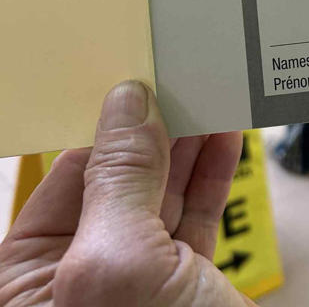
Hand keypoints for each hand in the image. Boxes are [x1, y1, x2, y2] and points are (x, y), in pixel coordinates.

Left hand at [0, 81, 255, 305]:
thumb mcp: (122, 262)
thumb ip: (122, 181)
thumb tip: (129, 106)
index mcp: (31, 280)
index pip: (66, 176)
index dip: (105, 126)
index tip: (138, 82)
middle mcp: (81, 274)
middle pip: (119, 180)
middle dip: (154, 129)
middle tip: (179, 82)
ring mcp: (137, 277)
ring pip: (162, 193)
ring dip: (190, 144)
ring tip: (207, 98)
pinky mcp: (185, 279)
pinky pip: (196, 213)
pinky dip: (213, 174)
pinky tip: (224, 138)